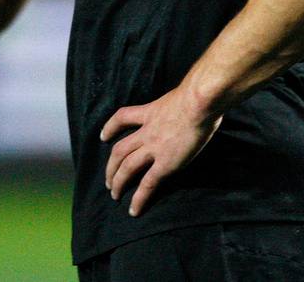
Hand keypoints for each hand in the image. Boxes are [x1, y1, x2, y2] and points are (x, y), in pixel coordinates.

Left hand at [100, 88, 221, 216]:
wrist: (200, 101)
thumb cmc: (199, 94)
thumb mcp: (180, 96)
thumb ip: (178, 105)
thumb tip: (189, 107)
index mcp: (150, 113)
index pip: (123, 117)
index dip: (110, 127)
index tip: (103, 136)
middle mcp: (147, 131)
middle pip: (119, 150)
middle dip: (111, 166)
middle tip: (108, 179)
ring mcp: (154, 148)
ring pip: (126, 167)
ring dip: (118, 182)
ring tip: (114, 194)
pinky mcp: (165, 164)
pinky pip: (147, 184)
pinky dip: (138, 199)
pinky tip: (133, 210)